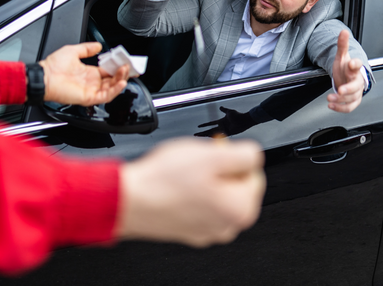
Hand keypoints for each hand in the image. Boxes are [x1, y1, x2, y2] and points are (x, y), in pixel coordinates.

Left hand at [39, 42, 128, 105]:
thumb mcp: (73, 51)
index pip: (109, 71)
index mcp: (90, 73)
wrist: (44, 77)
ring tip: (126, 71)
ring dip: (121, 80)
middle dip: (123, 72)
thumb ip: (87, 48)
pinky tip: (121, 82)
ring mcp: (91, 90)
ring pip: (112, 88)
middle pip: (113, 79)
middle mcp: (92, 82)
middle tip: (129, 65)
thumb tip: (98, 45)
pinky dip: (115, 90)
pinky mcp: (89, 97)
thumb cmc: (53, 67)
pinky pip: (106, 96)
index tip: (125, 60)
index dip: (118, 66)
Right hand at [115, 138, 265, 246]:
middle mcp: (228, 226)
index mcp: (241, 209)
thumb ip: (245, 154)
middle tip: (197, 162)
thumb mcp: (212, 154)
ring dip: (206, 181)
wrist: (128, 200)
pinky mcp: (189, 230)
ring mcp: (208, 230)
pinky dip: (192, 194)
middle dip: (220, 170)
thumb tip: (254, 156)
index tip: (215, 152)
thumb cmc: (164, 181)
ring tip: (184, 174)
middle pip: (236, 185)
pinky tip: (176, 186)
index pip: (254, 173)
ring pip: (217, 194)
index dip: (233, 156)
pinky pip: (200, 205)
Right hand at [195, 106, 257, 137]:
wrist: (244, 120)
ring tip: (200, 136)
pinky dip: (215, 137)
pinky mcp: (228, 133)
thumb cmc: (238, 115)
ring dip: (206, 135)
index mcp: (221, 121)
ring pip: (213, 133)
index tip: (198, 126)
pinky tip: (209, 138)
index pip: (210, 123)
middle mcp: (221, 126)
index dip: (204, 125)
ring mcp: (224, 130)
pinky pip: (220, 136)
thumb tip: (220, 107)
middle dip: (202, 132)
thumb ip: (224, 110)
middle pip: (210, 130)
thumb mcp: (229, 112)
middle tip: (195, 134)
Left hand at [327, 30, 364, 112]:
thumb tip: (343, 31)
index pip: (357, 65)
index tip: (352, 63)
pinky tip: (331, 106)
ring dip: (341, 100)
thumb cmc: (347, 68)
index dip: (356, 64)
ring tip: (330, 98)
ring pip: (352, 98)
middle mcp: (357, 81)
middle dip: (348, 89)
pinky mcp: (352, 100)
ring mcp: (355, 92)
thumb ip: (342, 44)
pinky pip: (349, 107)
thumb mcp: (342, 56)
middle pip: (356, 86)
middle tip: (340, 90)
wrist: (350, 78)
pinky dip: (341, 108)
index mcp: (355, 68)